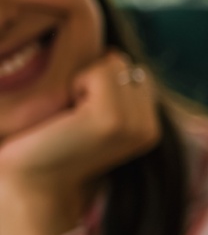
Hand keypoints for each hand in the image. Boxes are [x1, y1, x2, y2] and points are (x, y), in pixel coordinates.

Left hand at [0, 52, 160, 234]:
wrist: (30, 183)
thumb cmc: (48, 145)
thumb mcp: (90, 114)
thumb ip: (112, 89)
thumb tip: (112, 52)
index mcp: (149, 129)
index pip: (134, 71)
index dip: (99, 83)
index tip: (79, 115)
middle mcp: (149, 128)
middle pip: (126, 64)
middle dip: (95, 78)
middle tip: (72, 117)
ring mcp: (135, 126)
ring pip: (116, 64)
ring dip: (84, 80)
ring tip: (69, 116)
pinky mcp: (114, 121)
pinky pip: (101, 72)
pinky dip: (77, 83)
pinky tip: (65, 115)